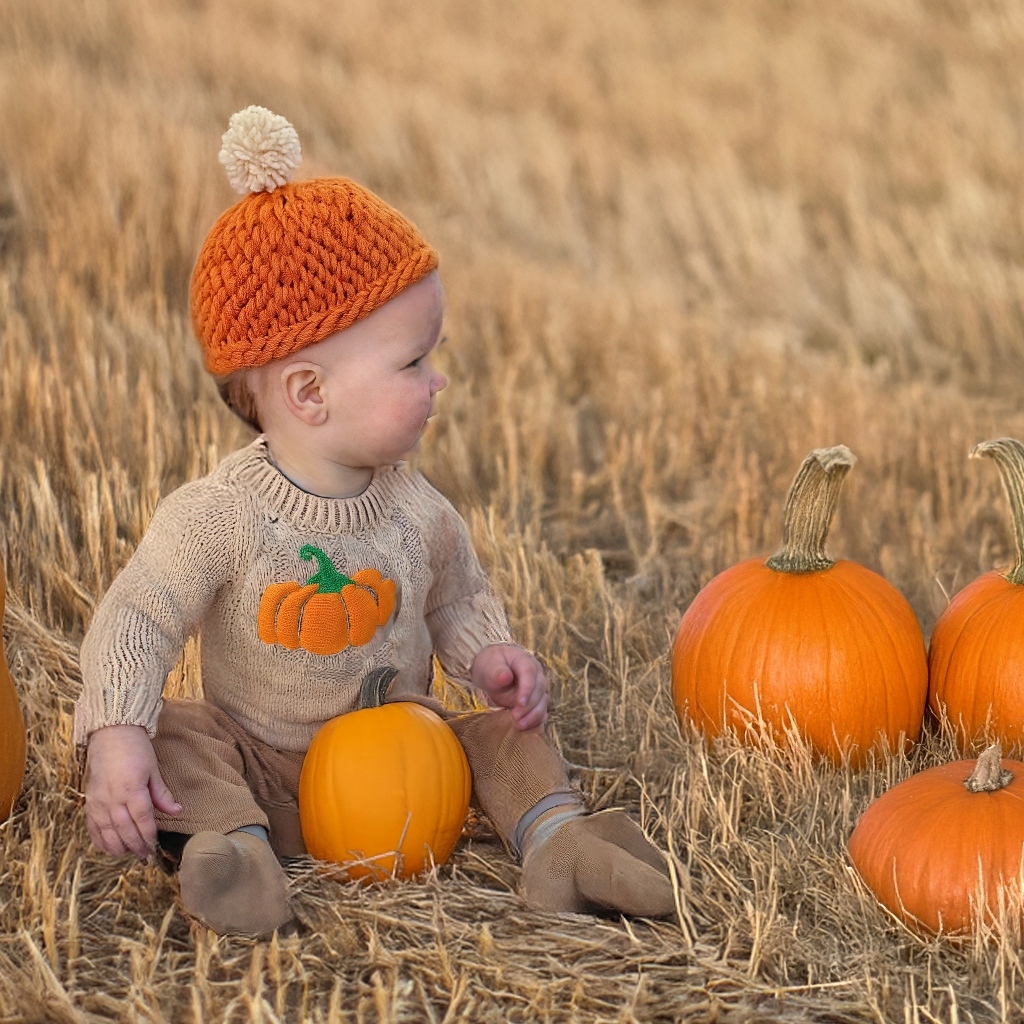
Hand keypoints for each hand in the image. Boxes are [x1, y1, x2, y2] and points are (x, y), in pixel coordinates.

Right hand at [84, 724, 181, 858]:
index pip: (142, 819)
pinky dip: (100, 840)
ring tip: (130, 854)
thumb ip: (162, 794)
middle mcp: (112, 798)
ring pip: (107, 832)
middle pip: (125, 829)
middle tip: (145, 857)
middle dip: (136, 845)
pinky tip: (109, 847)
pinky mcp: (89, 801)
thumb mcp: (153, 769)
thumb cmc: (136, 748)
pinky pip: (92, 826)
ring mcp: (98, 801)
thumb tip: (177, 812)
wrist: (111, 732)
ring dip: (118, 846)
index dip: (148, 835)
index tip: (155, 846)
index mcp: (131, 789)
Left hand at [471, 644, 548, 729]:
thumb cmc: (490, 666)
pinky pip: (541, 713)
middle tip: (515, 717)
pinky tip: (524, 729)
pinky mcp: (535, 702)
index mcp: (525, 661)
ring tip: (519, 726)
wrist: (491, 672)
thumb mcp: (489, 666)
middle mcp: (536, 675)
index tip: (520, 703)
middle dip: (528, 706)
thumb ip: (497, 671)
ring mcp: (537, 689)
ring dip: (533, 716)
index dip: (527, 689)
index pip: (530, 673)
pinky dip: (535, 722)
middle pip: (539, 690)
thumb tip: (506, 677)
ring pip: (542, 703)